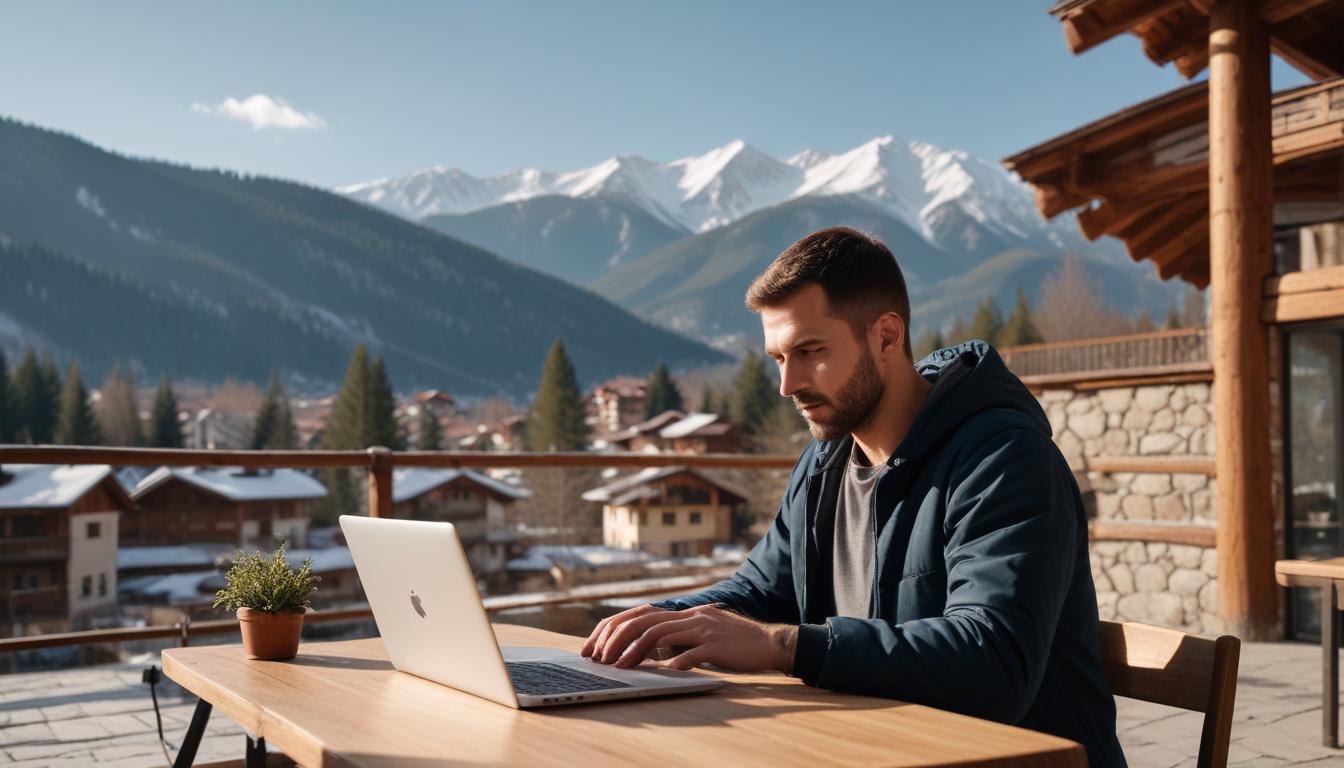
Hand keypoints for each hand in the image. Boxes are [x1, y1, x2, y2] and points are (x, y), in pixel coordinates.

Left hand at [582, 603, 796, 673]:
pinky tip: (662, 672)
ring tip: (620, 667)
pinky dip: (674, 662)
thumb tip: (647, 649)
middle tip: (600, 658)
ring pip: (660, 634)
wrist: (769, 643)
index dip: (615, 627)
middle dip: (617, 638)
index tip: (597, 645)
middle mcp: (691, 616)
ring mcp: (703, 629)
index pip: (641, 613)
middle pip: (644, 621)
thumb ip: (677, 638)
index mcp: (685, 613)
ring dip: (635, 651)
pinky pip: (691, 653)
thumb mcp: (700, 635)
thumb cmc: (733, 644)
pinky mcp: (716, 645)